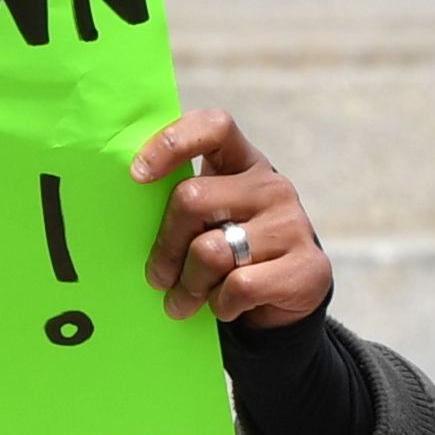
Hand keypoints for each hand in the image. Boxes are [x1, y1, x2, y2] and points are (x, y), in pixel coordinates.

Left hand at [140, 110, 331, 326]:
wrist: (289, 302)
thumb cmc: (232, 255)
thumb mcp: (211, 222)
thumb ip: (184, 208)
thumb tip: (127, 214)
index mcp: (244, 164)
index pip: (214, 128)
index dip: (173, 143)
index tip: (138, 175)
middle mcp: (272, 187)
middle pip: (193, 200)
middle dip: (165, 247)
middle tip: (157, 279)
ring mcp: (293, 225)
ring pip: (210, 252)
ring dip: (189, 286)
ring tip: (183, 302)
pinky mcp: (307, 268)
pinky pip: (239, 286)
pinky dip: (222, 305)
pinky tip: (225, 307)